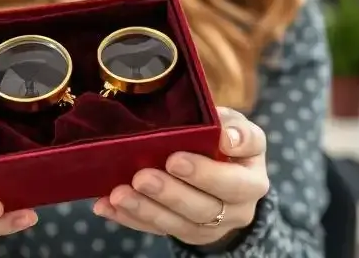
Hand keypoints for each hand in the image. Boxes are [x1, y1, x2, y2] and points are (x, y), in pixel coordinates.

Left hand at [92, 107, 268, 246]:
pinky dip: (129, 218)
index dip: (206, 173)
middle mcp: (237, 209)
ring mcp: (211, 226)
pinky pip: (155, 229)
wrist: (226, 172)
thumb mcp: (236, 126)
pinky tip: (107, 205)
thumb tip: (222, 132)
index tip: (175, 158)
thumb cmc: (227, 140)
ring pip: (178, 224)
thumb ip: (231, 125)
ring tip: (119, 193)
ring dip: (145, 209)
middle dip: (170, 192)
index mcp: (252, 180)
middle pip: (204, 208)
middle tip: (142, 176)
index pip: (235, 182)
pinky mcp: (186, 233)